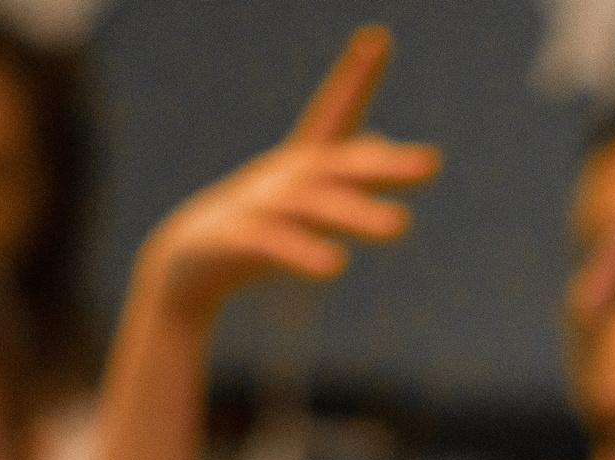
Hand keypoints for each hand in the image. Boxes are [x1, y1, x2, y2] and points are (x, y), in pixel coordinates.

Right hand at [135, 25, 439, 318]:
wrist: (182, 266)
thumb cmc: (252, 228)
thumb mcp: (298, 200)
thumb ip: (343, 177)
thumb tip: (384, 147)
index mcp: (298, 165)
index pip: (331, 114)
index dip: (354, 77)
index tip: (377, 37)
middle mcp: (278, 178)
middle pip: (334, 167)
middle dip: (380, 165)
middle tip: (431, 165)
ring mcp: (252, 206)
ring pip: (309, 206)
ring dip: (355, 214)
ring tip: (402, 227)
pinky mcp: (228, 243)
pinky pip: (269, 246)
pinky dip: (301, 252)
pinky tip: (335, 267)